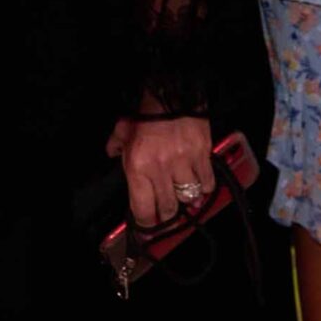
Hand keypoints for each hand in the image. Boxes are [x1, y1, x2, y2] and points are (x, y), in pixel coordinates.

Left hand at [106, 114, 215, 229]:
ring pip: (188, 197)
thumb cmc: (145, 111)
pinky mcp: (203, 155)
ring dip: (186, 202)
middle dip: (167, 218)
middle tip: (166, 218)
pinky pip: (207, 183)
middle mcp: (161, 169)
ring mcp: (184, 163)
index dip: (146, 225)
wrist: (172, 90)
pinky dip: (204, 189)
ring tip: (183, 200)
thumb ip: (116, 147)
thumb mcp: (122, 129)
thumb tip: (113, 155)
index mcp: (138, 166)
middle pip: (168, 209)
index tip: (148, 230)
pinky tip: (199, 186)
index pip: (143, 209)